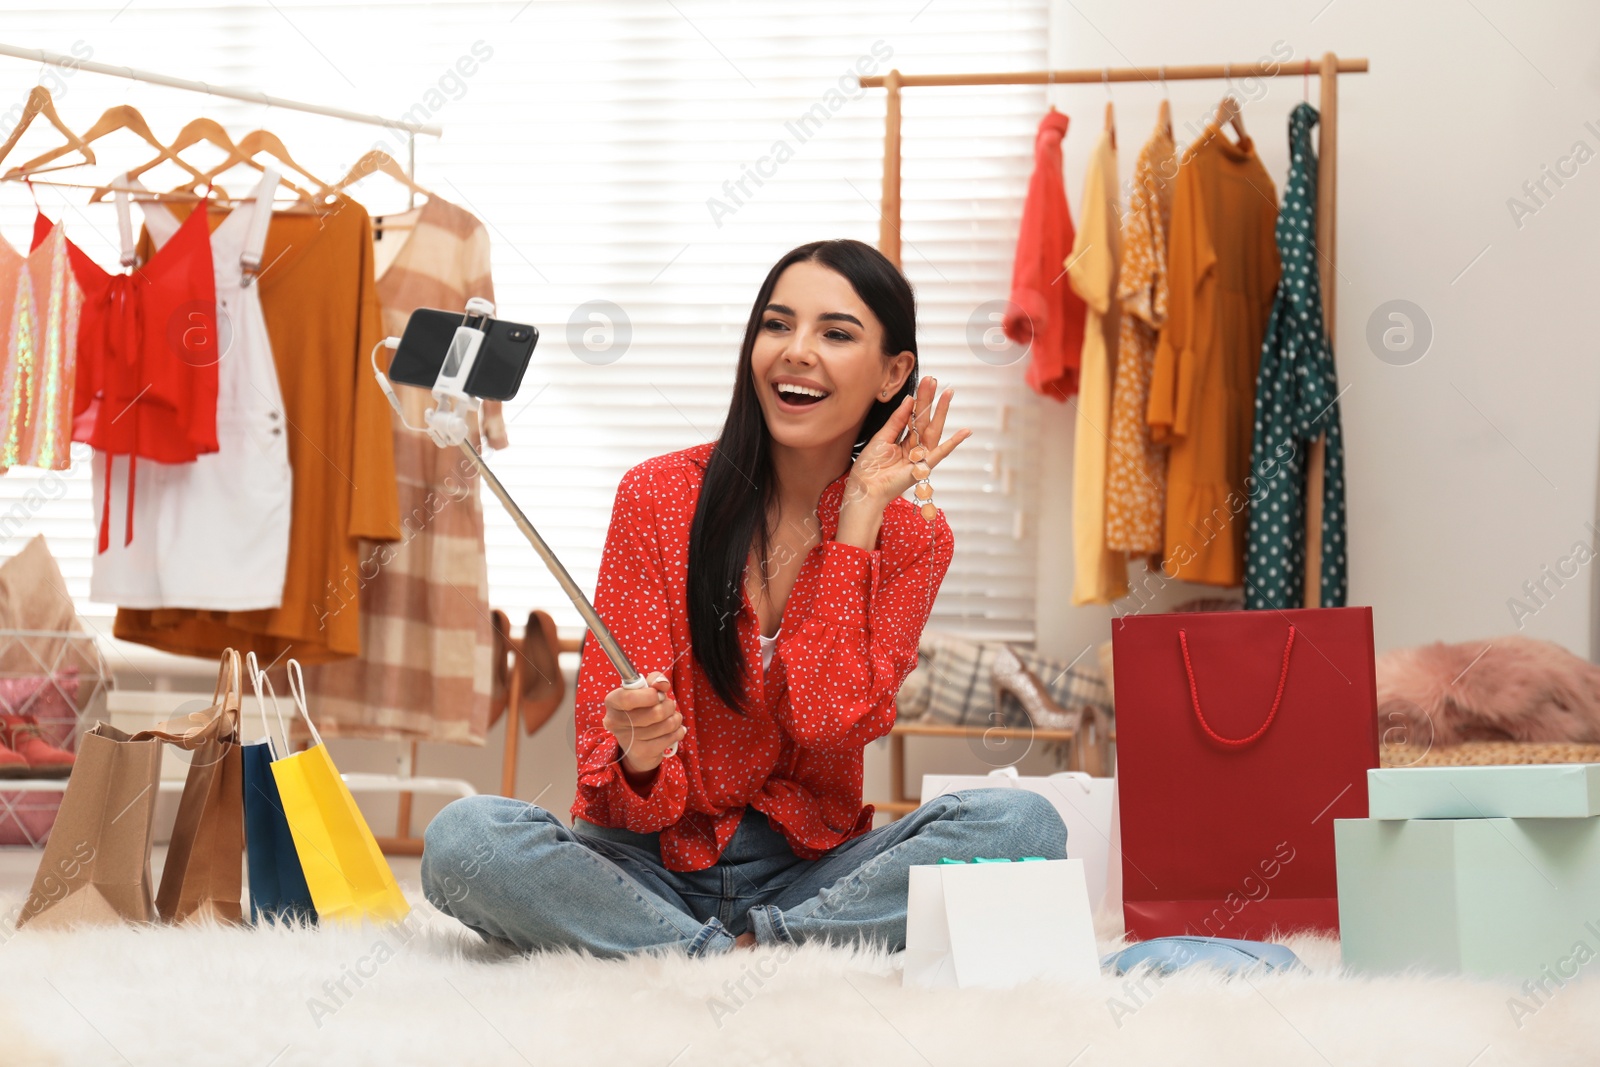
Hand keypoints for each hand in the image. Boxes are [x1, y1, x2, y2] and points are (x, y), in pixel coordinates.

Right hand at [603, 672, 684, 779]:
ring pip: (666, 725)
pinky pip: (672, 737)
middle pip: (655, 712)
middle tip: (668, 706)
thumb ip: (653, 681)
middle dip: (669, 706)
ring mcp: (628, 740)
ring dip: (675, 719)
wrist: (637, 746)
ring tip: (670, 718)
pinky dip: (678, 731)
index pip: (628, 698)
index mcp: (612, 702)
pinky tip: (673, 731)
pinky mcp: (642, 753)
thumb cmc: (642, 711)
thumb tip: (662, 683)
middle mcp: (616, 722)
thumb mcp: (645, 692)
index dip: (650, 695)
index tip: (658, 694)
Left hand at [845, 375, 972, 509]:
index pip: (914, 416)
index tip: (925, 382)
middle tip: (934, 380)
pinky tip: (964, 432)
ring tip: (948, 393)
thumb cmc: (870, 467)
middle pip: (924, 420)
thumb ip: (897, 420)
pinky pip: (940, 454)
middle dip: (930, 400)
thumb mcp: (882, 437)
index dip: (920, 399)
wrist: (865, 488)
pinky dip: (953, 443)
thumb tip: (909, 400)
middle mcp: (914, 447)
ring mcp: (920, 457)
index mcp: (903, 441)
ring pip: (933, 430)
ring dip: (941, 412)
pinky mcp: (923, 467)